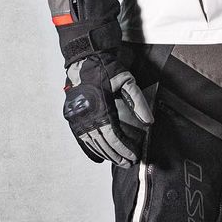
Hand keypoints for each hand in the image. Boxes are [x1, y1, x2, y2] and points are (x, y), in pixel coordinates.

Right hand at [62, 52, 153, 166]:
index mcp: (100, 107)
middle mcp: (86, 115)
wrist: (83, 59)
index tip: (134, 155)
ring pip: (92, 143)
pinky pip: (81, 138)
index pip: (113, 136)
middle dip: (117, 155)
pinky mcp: (72, 116)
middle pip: (103, 143)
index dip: (124, 148)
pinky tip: (99, 156)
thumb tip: (149, 121)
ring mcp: (77, 117)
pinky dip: (90, 149)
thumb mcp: (127, 81)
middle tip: (128, 163)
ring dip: (106, 154)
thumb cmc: (104, 68)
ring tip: (117, 161)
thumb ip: (138, 102)